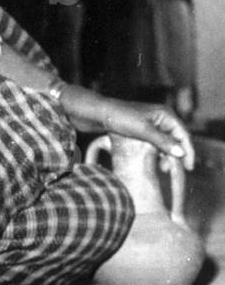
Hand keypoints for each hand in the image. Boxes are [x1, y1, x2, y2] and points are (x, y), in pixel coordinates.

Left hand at [63, 88, 193, 168]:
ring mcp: (150, 123)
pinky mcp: (140, 128)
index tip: (189, 167)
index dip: (188, 151)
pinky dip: (156, 152)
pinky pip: (154, 142)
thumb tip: (181, 153)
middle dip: (176, 155)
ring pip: (164, 141)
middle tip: (173, 171)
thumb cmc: (119, 118)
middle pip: (175, 138)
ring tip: (162, 169)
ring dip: (165, 154)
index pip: (183, 134)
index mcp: (165, 114)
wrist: (95, 113)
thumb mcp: (143, 131)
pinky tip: (154, 162)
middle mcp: (160, 117)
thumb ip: (162, 142)